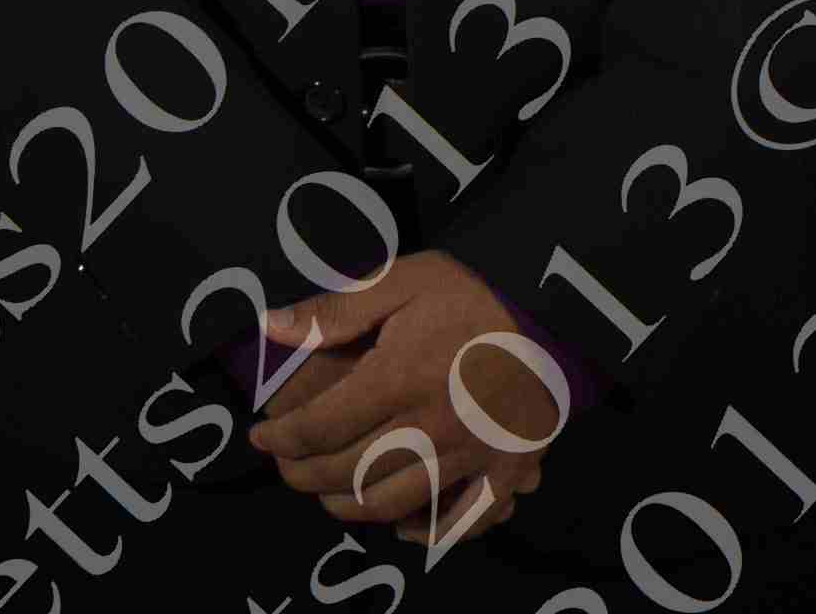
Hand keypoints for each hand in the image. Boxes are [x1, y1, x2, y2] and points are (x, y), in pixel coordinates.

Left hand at [247, 253, 569, 543]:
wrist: (555, 312)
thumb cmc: (474, 294)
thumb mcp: (404, 280)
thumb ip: (337, 308)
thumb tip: (271, 326)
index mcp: (399, 378)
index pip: (320, 427)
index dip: (281, 438)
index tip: (261, 436)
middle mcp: (430, 427)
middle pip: (347, 472)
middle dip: (302, 474)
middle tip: (286, 464)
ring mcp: (468, 458)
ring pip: (390, 504)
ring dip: (346, 506)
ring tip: (327, 492)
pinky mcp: (502, 474)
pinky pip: (457, 524)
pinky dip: (423, 535)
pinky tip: (399, 527)